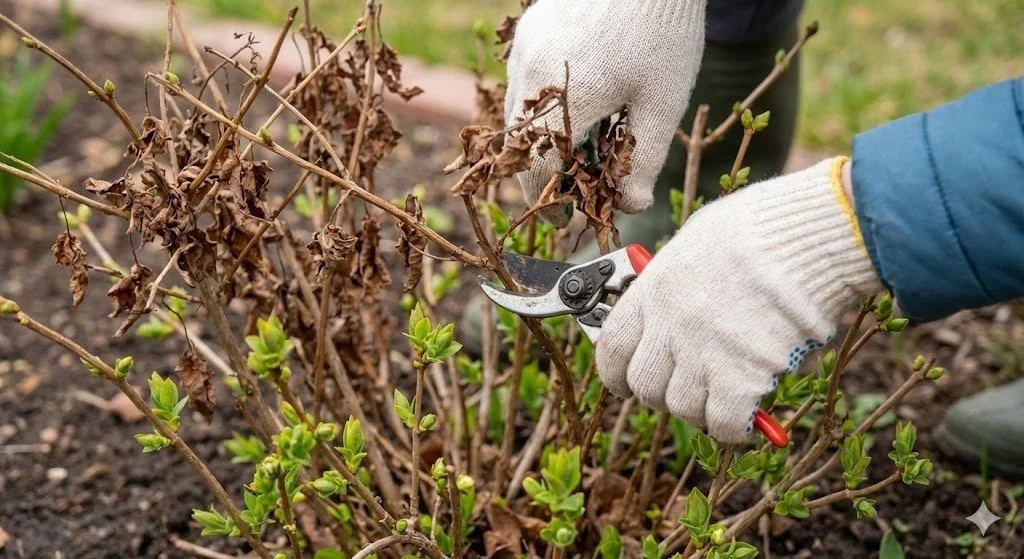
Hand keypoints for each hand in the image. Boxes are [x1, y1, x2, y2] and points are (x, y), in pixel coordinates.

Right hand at [504, 0, 706, 226]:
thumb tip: (630, 206)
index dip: (547, 201)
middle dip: (542, 173)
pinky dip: (542, 105)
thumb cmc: (664, 34)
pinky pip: (525, 82)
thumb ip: (644, 162)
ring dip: (540, 139)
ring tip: (577, 148)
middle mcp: (534, 71)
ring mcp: (527, 48)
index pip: (537, 168)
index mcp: (567, 96)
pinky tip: (577, 105)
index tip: (562, 219)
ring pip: (519, 112)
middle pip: (521, 144)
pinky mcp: (530, 31)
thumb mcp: (662, 104)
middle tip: (570, 187)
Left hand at [595, 158, 881, 441]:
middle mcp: (669, 325)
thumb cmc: (763, 226)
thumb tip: (670, 309)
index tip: (627, 381)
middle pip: (645, 385)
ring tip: (726, 394)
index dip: (617, 372)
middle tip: (690, 387)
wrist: (809, 234)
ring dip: (703, 409)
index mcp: (653, 290)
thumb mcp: (699, 241)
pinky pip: (724, 423)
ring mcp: (702, 354)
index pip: (613, 348)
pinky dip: (735, 428)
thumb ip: (678, 282)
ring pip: (683, 408)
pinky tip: (749, 418)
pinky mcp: (740, 378)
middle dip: (663, 392)